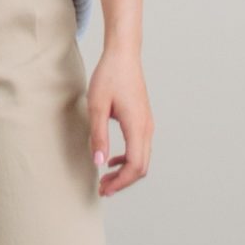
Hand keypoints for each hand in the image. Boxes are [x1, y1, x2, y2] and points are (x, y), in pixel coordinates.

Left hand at [87, 42, 152, 196]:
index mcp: (137, 126)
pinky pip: (140, 147)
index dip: (120, 182)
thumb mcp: (97, 106)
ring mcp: (147, 124)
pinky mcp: (144, 120)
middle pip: (141, 166)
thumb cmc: (109, 76)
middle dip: (123, 181)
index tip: (103, 189)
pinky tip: (112, 159)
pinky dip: (128, 159)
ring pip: (142, 158)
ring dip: (125, 172)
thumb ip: (98, 136)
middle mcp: (147, 128)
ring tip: (105, 178)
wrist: (123, 55)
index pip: (134, 165)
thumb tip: (99, 163)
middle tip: (102, 188)